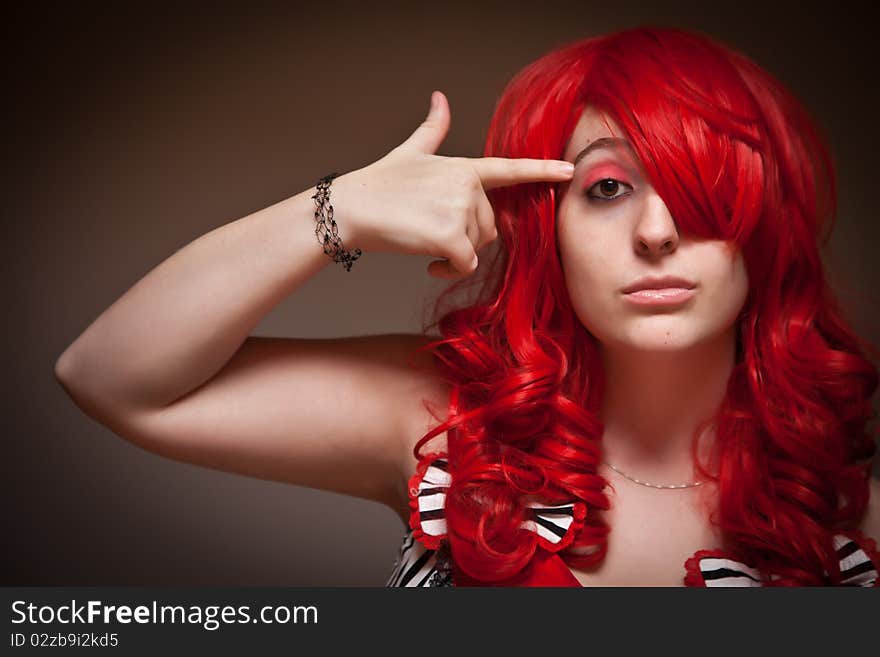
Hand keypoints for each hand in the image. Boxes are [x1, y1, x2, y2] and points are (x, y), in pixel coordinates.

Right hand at [333, 90, 574, 278]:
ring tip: (425, 244)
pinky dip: (449, 271)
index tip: (570, 170)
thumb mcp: (410, 152)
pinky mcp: (451, 236)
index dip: (542, 170)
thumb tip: (440, 98)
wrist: (351, 207)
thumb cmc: (378, 184)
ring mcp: (460, 209)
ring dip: (454, 254)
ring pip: (476, 248)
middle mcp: (467, 186)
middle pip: (489, 227)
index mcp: (463, 168)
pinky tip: (429, 265)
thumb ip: (433, 130)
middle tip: (432, 234)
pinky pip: (465, 265)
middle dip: (465, 237)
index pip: (509, 169)